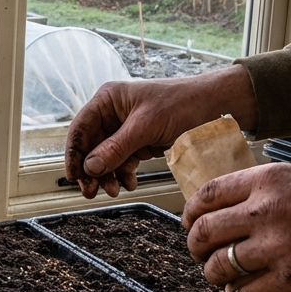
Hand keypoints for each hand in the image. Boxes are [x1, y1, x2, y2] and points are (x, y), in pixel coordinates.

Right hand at [64, 66, 259, 198]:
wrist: (217, 107)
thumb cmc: (183, 103)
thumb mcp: (147, 126)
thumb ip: (116, 148)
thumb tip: (90, 167)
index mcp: (109, 100)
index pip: (81, 128)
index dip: (73, 153)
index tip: (73, 176)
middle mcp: (113, 113)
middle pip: (91, 146)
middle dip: (91, 170)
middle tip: (91, 191)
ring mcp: (126, 129)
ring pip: (106, 157)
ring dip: (107, 175)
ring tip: (113, 191)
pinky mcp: (139, 142)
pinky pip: (123, 161)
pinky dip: (123, 174)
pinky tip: (129, 183)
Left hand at [183, 163, 290, 291]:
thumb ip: (266, 191)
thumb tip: (231, 211)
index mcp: (268, 181)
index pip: (207, 195)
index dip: (190, 213)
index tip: (190, 223)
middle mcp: (266, 211)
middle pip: (203, 232)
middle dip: (195, 246)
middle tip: (200, 253)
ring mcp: (278, 247)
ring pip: (220, 266)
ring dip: (216, 274)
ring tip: (223, 276)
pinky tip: (250, 291)